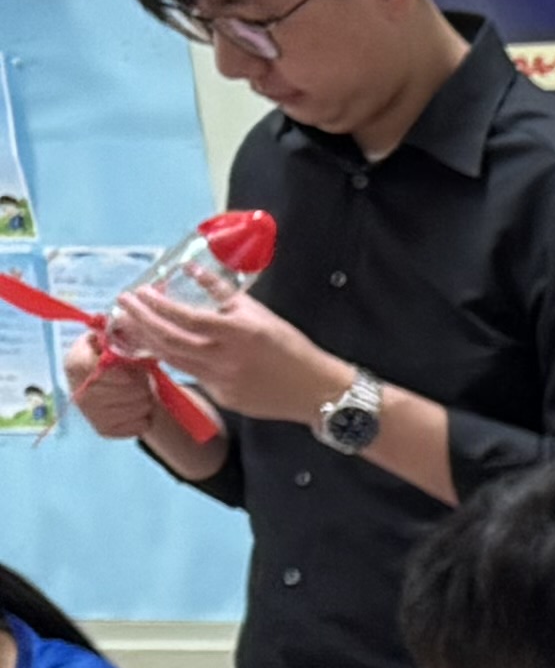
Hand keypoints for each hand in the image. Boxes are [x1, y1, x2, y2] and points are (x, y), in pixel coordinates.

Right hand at [61, 338, 169, 446]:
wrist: (119, 385)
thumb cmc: (120, 359)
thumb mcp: (118, 340)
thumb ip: (120, 335)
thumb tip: (129, 326)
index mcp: (75, 362)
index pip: (101, 369)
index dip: (124, 370)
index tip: (133, 367)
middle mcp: (77, 391)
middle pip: (125, 391)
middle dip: (140, 383)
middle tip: (140, 378)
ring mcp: (89, 414)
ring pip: (137, 408)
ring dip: (146, 399)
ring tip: (138, 391)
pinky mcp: (103, 430)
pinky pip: (140, 426)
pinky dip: (146, 416)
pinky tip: (136, 407)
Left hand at [108, 279, 351, 427]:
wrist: (317, 390)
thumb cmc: (291, 347)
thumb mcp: (259, 313)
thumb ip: (221, 292)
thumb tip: (192, 270)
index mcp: (237, 333)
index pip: (184, 317)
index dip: (156, 305)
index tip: (138, 292)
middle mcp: (225, 358)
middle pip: (169, 339)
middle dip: (141, 320)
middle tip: (124, 305)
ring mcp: (222, 381)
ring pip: (173, 359)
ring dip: (149, 340)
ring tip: (134, 324)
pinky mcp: (223, 396)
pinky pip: (192, 374)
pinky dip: (176, 358)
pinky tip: (166, 347)